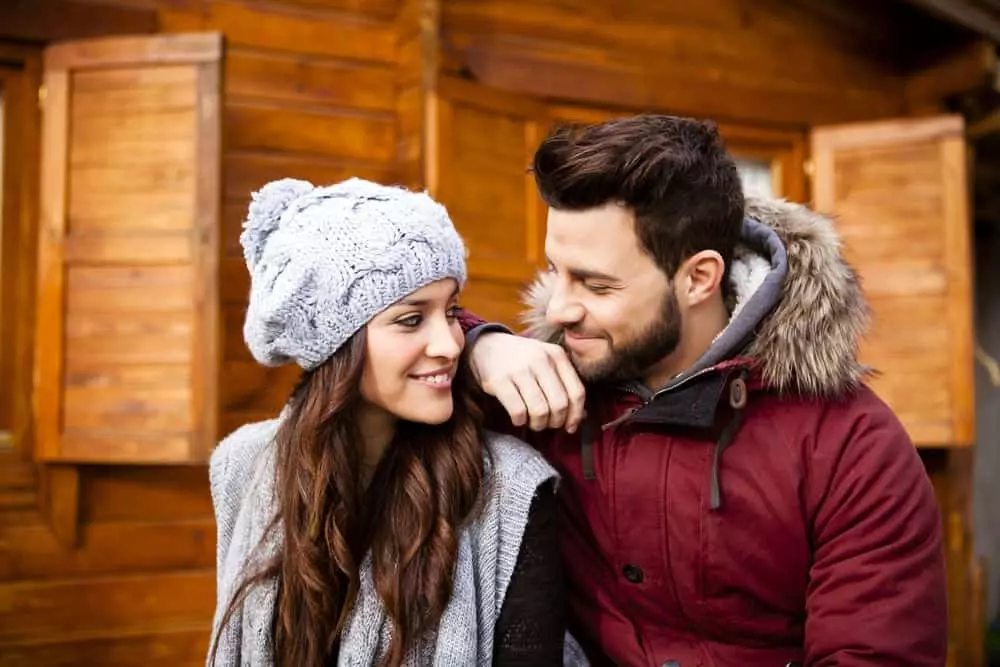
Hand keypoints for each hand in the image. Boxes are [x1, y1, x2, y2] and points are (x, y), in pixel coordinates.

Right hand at [469, 332, 585, 432]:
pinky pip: (518, 411)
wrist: (487, 346)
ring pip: (540, 410)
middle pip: (560, 404)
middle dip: (555, 422)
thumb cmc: (522, 360)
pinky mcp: (499, 380)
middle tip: (547, 424)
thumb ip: (564, 384)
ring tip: (532, 422)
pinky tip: (518, 417)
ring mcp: (519, 369)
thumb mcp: (546, 363)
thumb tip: (582, 416)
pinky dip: (520, 420)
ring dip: (538, 424)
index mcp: (557, 355)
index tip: (570, 426)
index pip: (577, 392)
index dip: (576, 415)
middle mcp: (540, 360)